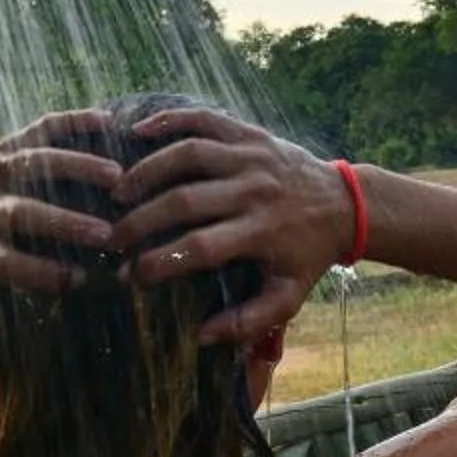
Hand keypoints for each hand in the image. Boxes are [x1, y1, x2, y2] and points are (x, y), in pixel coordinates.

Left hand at [0, 110, 123, 318]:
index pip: (5, 261)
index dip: (41, 272)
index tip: (80, 280)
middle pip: (19, 212)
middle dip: (63, 224)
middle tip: (105, 235)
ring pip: (33, 163)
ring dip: (77, 169)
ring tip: (117, 179)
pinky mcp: (15, 137)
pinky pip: (44, 126)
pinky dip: (75, 122)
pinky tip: (107, 123)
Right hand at [110, 106, 354, 343]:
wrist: (345, 206)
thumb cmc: (307, 255)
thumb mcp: (288, 295)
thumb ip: (248, 321)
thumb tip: (201, 336)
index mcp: (262, 232)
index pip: (199, 247)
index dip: (159, 261)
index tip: (129, 275)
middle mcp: (254, 191)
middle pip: (185, 201)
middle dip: (141, 221)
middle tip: (111, 237)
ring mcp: (252, 156)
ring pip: (188, 154)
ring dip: (146, 171)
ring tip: (117, 192)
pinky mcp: (250, 134)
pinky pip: (205, 119)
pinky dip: (170, 120)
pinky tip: (138, 131)